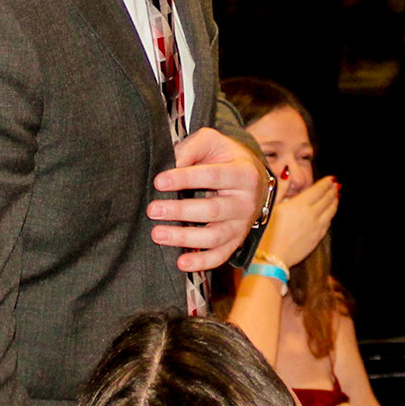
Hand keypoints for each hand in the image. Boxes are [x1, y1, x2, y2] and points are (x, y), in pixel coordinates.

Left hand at [149, 128, 264, 270]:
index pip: (213, 176)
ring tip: (157, 234)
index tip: (159, 182)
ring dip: (184, 238)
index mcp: (243, 174)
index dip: (185, 179)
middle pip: (213, 209)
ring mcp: (242, 225)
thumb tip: (171, 165)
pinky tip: (180, 263)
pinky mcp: (235, 241)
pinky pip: (220, 256)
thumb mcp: (213, 142)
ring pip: (214, 236)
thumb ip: (192, 147)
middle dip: (180, 211)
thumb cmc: (225, 157)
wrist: (252, 177)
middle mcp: (246, 202)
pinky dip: (202, 263)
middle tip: (152, 210)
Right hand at [256, 176, 338, 268]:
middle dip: (332, 191)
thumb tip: (287, 172)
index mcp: (300, 204)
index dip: (326, 183)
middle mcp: (312, 214)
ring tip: (337, 197)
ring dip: (334, 202)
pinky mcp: (316, 239)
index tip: (331, 178)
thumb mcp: (269, 206)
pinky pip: (327, 224)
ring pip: (330, 212)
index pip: (318, 190)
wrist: (271, 258)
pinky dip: (331, 216)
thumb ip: (280, 188)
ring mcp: (316, 228)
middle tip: (336, 185)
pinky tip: (330, 215)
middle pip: (327, 199)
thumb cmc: (265, 232)